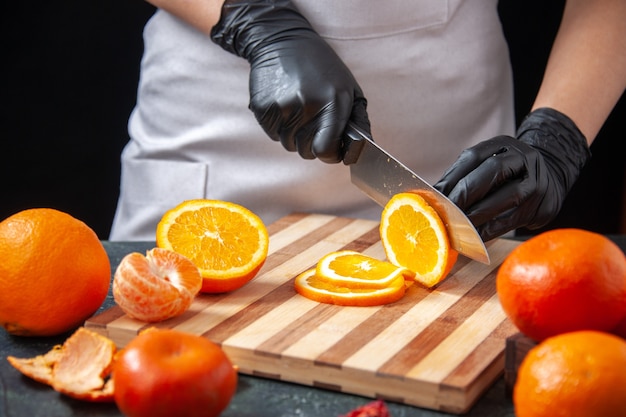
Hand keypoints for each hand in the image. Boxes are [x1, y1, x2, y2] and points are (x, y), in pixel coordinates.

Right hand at [211, 0, 369, 162]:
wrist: (281, 41)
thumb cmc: (321, 67)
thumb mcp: (349, 88)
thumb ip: (359, 122)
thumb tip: (358, 152)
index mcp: (333, 102)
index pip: (326, 150)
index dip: (329, 154)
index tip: (329, 148)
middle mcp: (307, 106)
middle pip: (306, 152)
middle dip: (311, 144)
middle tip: (312, 122)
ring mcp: (283, 107)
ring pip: (288, 144)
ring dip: (294, 135)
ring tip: (298, 109)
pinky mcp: (263, 108)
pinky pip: (272, 134)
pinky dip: (278, 126)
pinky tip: (284, 105)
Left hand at [434, 108, 590, 240]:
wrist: (549, 179)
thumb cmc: (507, 175)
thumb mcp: (488, 164)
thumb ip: (464, 176)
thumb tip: (431, 196)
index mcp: (504, 144)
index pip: (473, 157)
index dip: (452, 176)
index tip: (434, 194)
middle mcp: (524, 158)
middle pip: (494, 170)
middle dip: (467, 192)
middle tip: (447, 210)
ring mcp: (537, 181)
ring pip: (508, 195)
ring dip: (479, 213)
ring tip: (458, 226)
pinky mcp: (544, 205)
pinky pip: (514, 218)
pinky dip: (492, 228)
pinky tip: (475, 236)